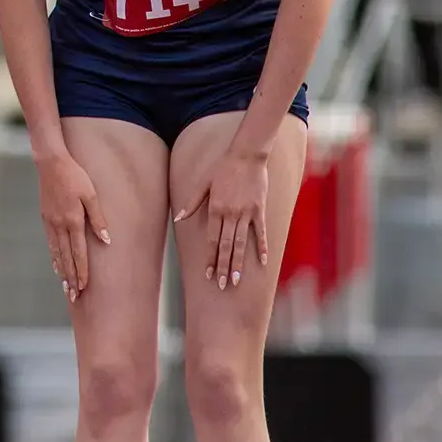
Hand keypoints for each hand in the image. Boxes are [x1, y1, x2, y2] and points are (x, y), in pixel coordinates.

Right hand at [37, 151, 109, 302]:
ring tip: (65, 286)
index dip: (82, 271)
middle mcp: (60, 225)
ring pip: (57, 252)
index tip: (83, 287)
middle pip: (66, 257)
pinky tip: (56, 264)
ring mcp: (50, 222)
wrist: (50, 163)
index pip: (78, 253)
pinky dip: (54, 256)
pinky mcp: (45, 217)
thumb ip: (98, 219)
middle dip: (71, 278)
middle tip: (73, 296)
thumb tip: (106, 240)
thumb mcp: (91, 195)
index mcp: (73, 220)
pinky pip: (50, 242)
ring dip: (62, 271)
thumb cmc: (75, 176)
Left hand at [175, 148, 268, 289]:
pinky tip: (262, 262)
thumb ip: (192, 202)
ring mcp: (246, 213)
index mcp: (215, 208)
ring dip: (239, 263)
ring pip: (241, 242)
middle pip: (226, 245)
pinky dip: (262, 247)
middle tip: (223, 286)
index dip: (210, 258)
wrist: (246, 155)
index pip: (212, 240)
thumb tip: (178, 218)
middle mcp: (230, 213)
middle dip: (224, 267)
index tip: (208, 274)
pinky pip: (261, 232)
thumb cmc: (222, 168)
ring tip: (237, 280)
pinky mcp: (259, 210)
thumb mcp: (202, 183)